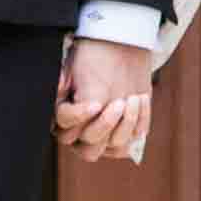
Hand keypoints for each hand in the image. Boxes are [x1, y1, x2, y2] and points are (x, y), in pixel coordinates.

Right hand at [57, 38, 156, 164]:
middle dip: (106, 125)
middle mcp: (79, 135)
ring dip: (126, 124)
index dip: (80, 117)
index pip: (66, 127)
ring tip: (134, 98)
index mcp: (64, 118)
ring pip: (114, 147)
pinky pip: (133, 141)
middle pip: (89, 147)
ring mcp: (103, 139)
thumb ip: (65, 82)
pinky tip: (141, 99)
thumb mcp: (75, 66)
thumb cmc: (94, 60)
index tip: (96, 104)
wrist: (118, 53)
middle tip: (119, 103)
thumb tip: (59, 86)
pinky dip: (139, 122)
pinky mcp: (124, 137)